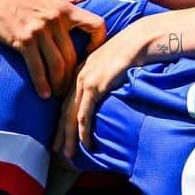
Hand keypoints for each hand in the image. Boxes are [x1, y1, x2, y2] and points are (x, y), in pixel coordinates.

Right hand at [0, 0, 106, 98]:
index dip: (99, 43)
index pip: (96, 25)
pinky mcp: (24, 41)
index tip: (91, 56)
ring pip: (57, 64)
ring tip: (58, 93)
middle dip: (72, 75)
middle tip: (70, 88)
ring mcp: (39, 30)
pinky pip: (37, 68)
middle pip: (72, 55)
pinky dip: (42, 84)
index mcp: (64, 8)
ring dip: (59, 83)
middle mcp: (55, 19)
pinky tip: (44, 94)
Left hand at [56, 28, 148, 157]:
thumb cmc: (131, 50)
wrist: (138, 40)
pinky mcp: (94, 87)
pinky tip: (84, 144)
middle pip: (63, 110)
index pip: (66, 100)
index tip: (59, 134)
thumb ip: (104, 77)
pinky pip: (84, 115)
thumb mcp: (111, 64)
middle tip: (56, 149)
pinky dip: (83, 132)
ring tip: (68, 154)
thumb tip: (106, 91)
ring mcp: (84, 82)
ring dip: (69, 137)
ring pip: (71, 116)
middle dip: (59, 132)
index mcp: (80, 71)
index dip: (61, 119)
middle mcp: (78, 77)